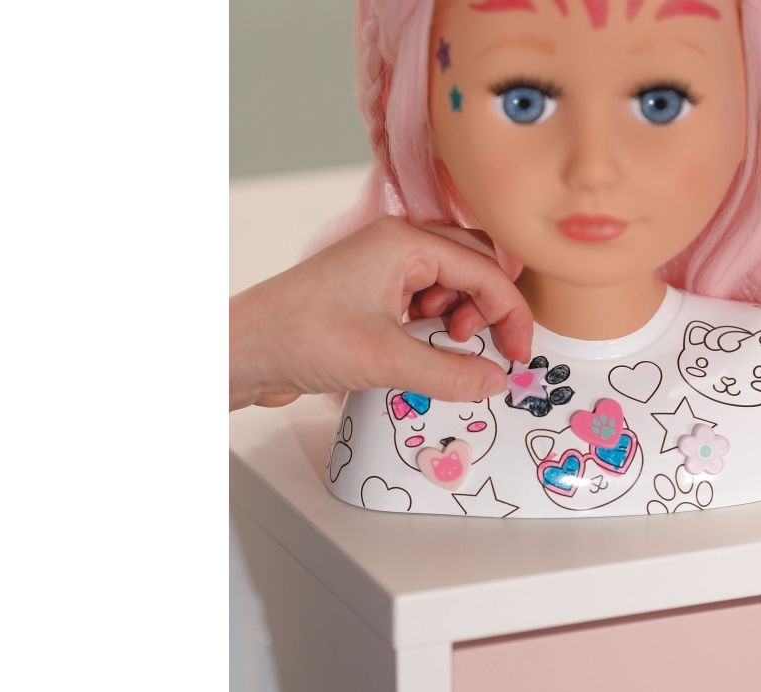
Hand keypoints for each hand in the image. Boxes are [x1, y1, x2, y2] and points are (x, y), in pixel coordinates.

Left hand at [230, 217, 531, 410]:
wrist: (243, 351)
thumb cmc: (299, 335)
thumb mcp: (387, 360)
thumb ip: (451, 373)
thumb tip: (495, 380)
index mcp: (405, 242)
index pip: (485, 270)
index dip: (510, 314)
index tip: (517, 354)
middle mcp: (397, 246)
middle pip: (473, 269)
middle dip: (487, 311)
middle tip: (487, 352)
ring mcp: (383, 269)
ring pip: (450, 286)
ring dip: (459, 320)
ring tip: (443, 350)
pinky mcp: (372, 294)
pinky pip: (424, 302)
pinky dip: (435, 328)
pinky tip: (421, 352)